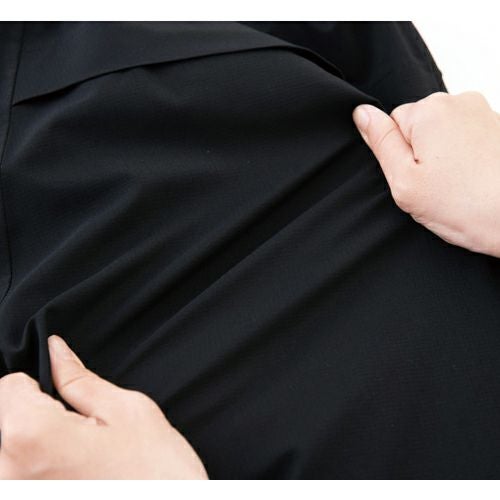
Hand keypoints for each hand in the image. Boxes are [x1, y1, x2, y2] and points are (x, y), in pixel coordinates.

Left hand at [0, 335, 207, 478]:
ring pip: (13, 447)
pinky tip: (77, 476)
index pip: (8, 386)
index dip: (41, 383)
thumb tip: (55, 351)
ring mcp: (18, 495)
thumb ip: (78, 379)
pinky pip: (22, 473)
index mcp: (31, 436)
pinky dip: (44, 469)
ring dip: (41, 445)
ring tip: (83, 459)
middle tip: (84, 433)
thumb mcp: (125, 409)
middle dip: (39, 415)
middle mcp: (9, 475)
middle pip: (7, 419)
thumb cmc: (155, 474)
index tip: (66, 399)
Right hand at [353, 91, 499, 257]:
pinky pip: (466, 138)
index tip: (416, 177)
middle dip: (421, 153)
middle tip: (434, 184)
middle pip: (419, 126)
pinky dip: (465, 157)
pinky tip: (472, 179)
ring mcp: (483, 112)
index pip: (392, 123)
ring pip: (442, 133)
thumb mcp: (405, 180)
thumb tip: (362, 113)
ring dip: (443, 156)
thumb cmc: (464, 205)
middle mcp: (458, 102)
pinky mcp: (498, 127)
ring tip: (456, 183)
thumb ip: (381, 142)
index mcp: (429, 111)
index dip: (398, 155)